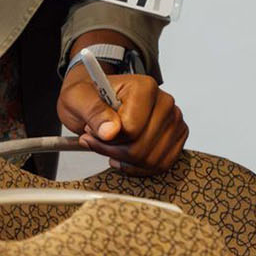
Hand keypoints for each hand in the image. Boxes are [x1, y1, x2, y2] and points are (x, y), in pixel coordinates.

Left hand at [57, 66, 187, 175]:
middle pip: (142, 147)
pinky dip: (139, 167)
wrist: (98, 97)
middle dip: (114, 152)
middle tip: (96, 141)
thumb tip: (110, 131)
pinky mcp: (176, 136)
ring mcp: (173, 120)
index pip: (132, 130)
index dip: (107, 140)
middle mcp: (165, 102)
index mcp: (145, 88)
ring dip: (125, 161)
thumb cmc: (91, 96)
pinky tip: (124, 157)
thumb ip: (94, 112)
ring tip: (110, 147)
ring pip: (152, 159)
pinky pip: (162, 164)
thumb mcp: (79, 99)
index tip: (92, 132)